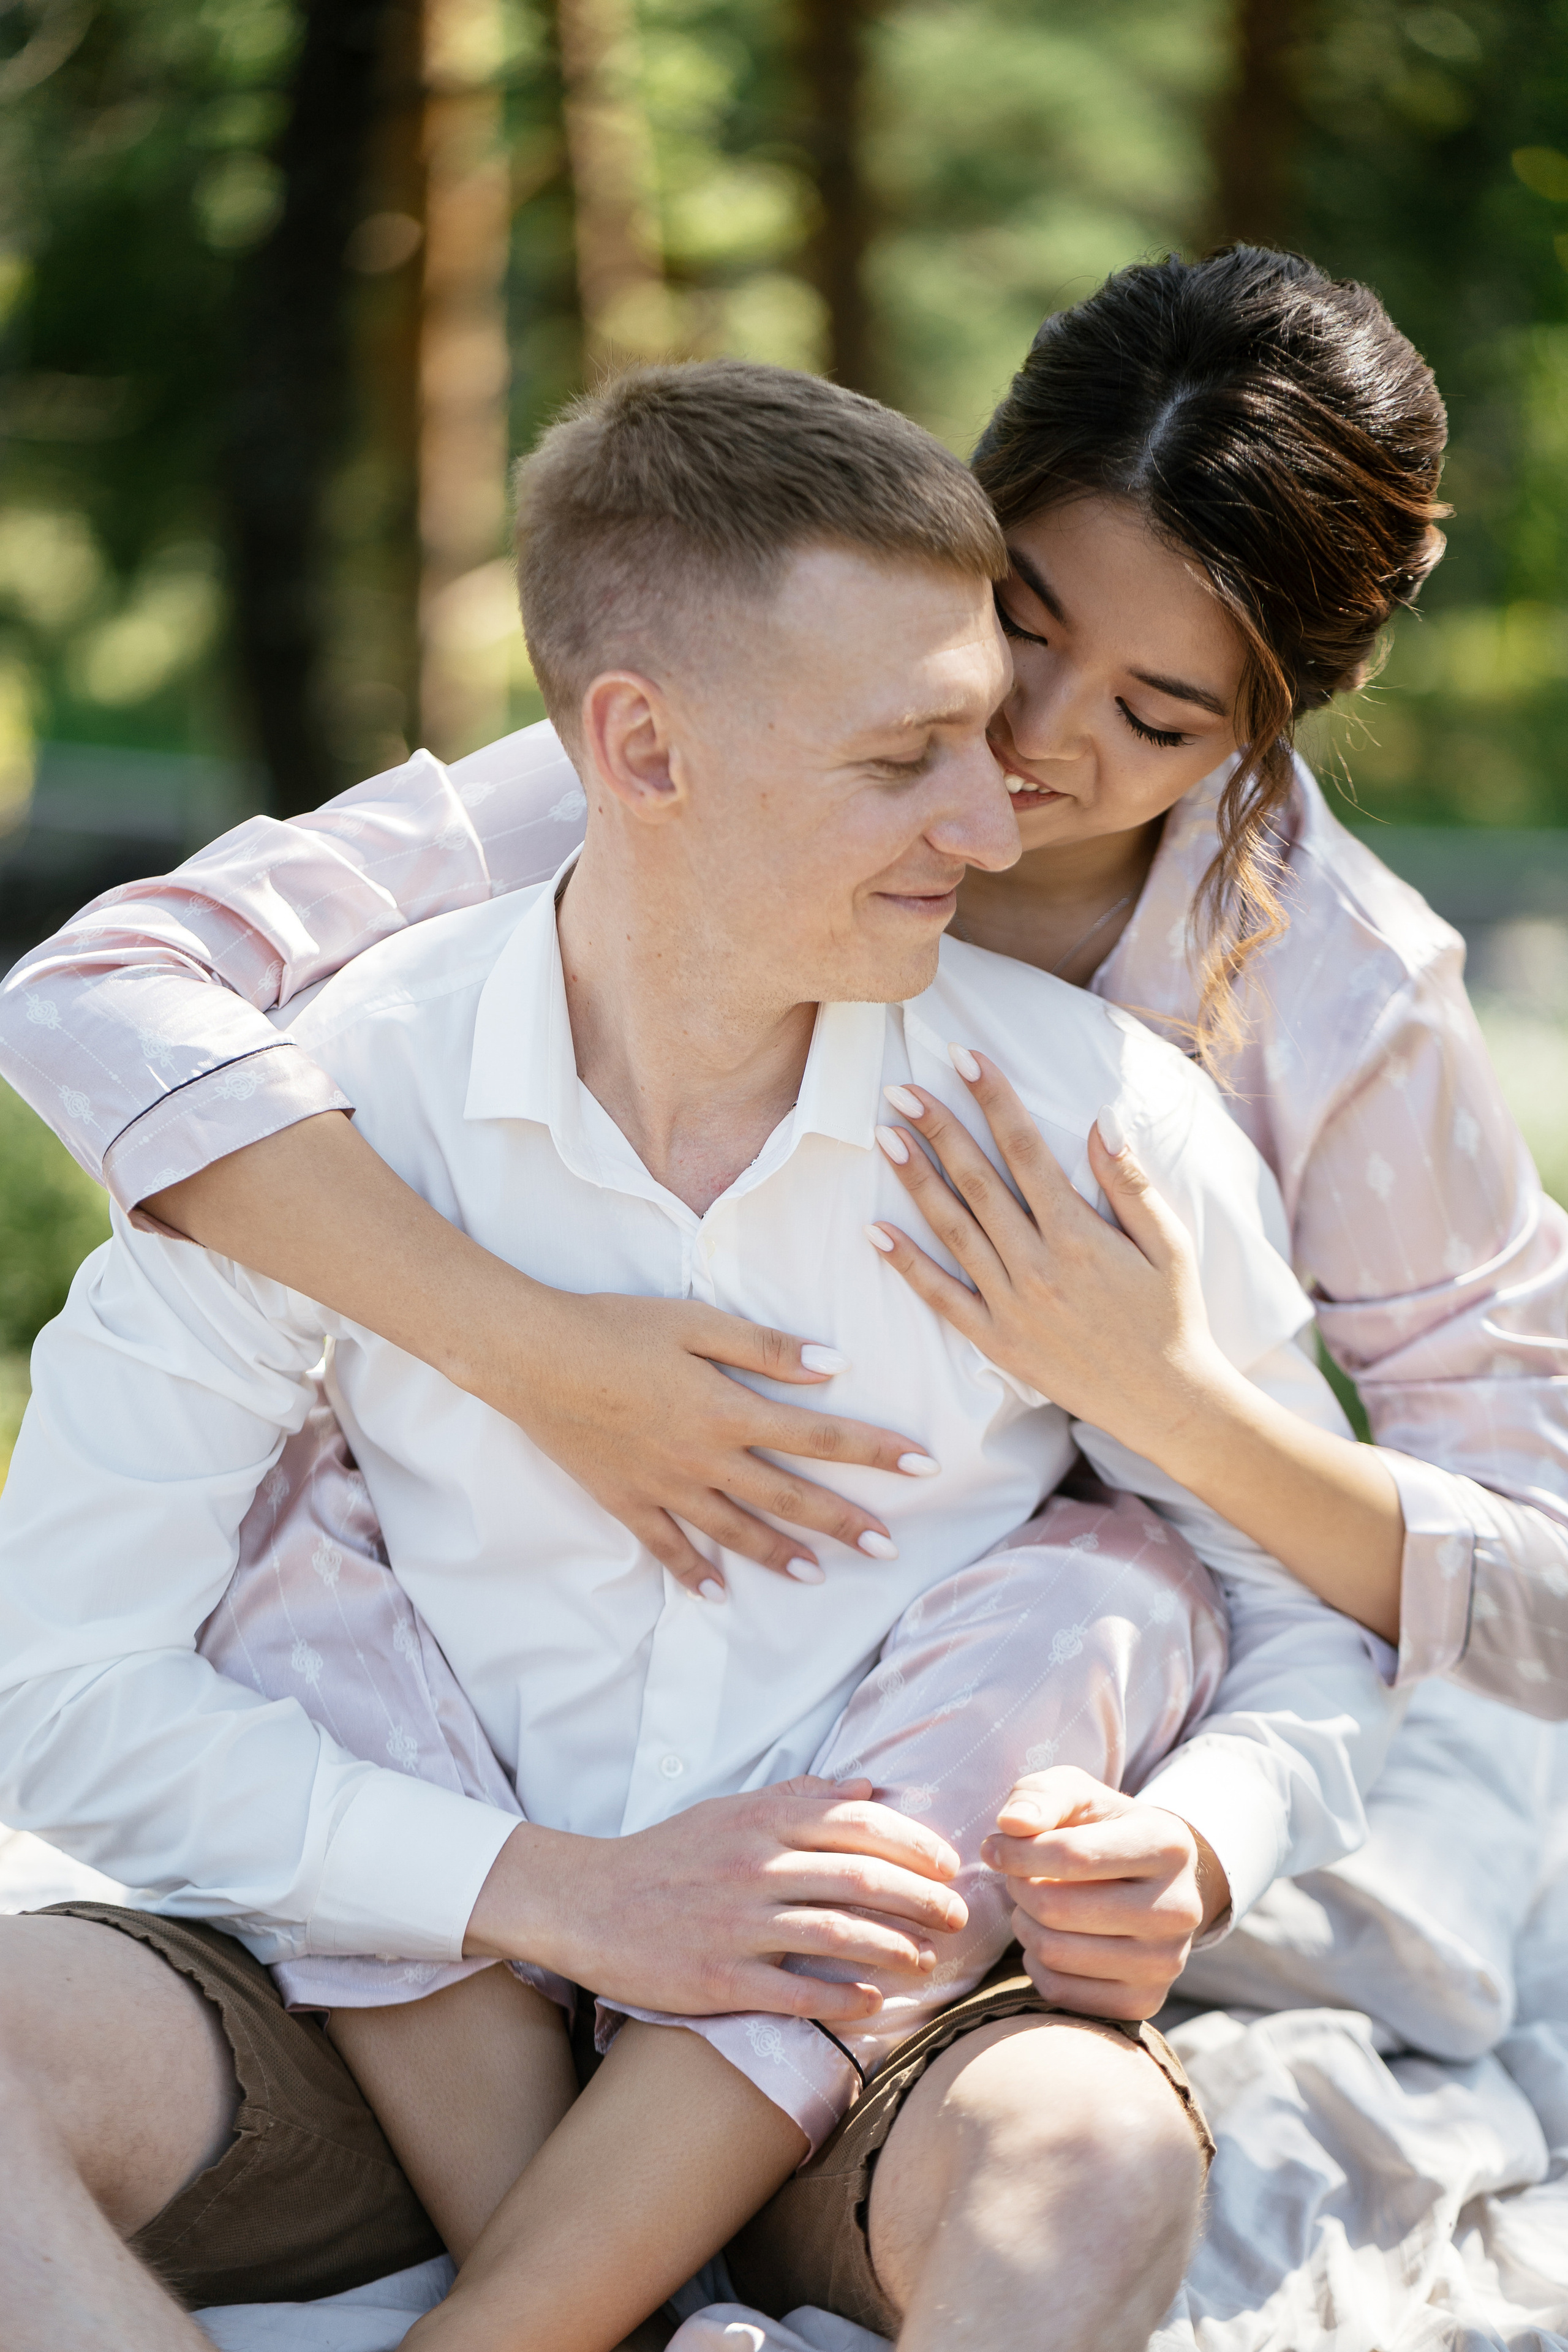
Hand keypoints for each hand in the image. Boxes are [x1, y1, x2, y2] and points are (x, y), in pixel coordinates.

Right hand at [148, 1114, 936, 1599]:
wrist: (531, 1356)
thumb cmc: (615, 1326)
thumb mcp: (697, 1321)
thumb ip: (767, 1349)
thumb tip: (836, 1367)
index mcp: (728, 1411)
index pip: (819, 1436)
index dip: (876, 1451)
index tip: (924, 1465)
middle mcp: (704, 1460)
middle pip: (789, 1498)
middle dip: (845, 1524)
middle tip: (890, 1549)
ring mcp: (664, 1488)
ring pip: (736, 1533)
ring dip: (783, 1555)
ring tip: (820, 1575)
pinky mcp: (625, 1501)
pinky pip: (668, 1548)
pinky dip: (695, 1574)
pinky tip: (719, 1595)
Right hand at [465, 1777, 968, 2024]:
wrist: (586, 1901)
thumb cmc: (666, 1855)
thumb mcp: (729, 1810)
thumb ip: (800, 1795)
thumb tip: (868, 1785)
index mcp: (760, 1820)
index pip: (858, 1823)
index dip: (915, 1844)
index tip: (949, 1864)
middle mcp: (754, 1865)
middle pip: (862, 1877)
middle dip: (923, 1898)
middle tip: (958, 1918)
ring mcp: (736, 1923)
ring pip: (838, 1932)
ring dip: (896, 1949)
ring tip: (928, 1963)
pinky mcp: (717, 1978)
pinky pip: (795, 1990)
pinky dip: (842, 1998)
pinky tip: (873, 2004)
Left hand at [868, 1053, 1230, 1459]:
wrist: (1167, 1401)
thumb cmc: (1173, 1315)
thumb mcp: (1169, 1244)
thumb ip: (1131, 1183)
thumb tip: (1101, 1121)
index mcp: (1079, 1233)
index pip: (1025, 1148)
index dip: (992, 1098)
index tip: (963, 1057)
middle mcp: (1038, 1265)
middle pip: (977, 1182)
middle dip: (938, 1129)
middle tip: (901, 1088)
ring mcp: (1012, 1305)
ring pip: (952, 1230)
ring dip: (915, 1180)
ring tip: (885, 1136)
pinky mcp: (996, 1342)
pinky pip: (941, 1297)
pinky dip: (907, 1264)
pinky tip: (876, 1231)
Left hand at [980, 1765, 1228, 2019]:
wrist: (1153, 1881)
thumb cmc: (1103, 1828)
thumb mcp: (1077, 1794)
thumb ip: (1040, 1796)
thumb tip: (1011, 1823)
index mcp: (1168, 1845)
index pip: (1072, 1855)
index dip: (1017, 1852)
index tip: (994, 1847)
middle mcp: (1178, 1909)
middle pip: (1057, 1909)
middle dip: (1019, 1889)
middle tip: (1018, 1877)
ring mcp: (1166, 1963)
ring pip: (1054, 1953)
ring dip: (1024, 1925)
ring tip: (1033, 1904)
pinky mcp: (1144, 2003)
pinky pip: (1059, 1992)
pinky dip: (1037, 1964)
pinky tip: (1052, 1937)